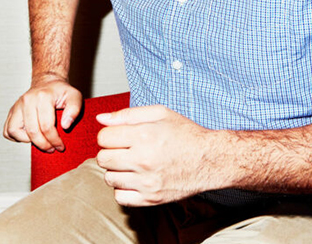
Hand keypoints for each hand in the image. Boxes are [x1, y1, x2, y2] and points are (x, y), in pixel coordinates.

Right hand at [3, 74, 82, 152]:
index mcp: (43, 96)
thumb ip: (74, 110)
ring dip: (27, 141)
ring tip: (40, 141)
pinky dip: (16, 137)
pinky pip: (7, 130)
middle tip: (52, 148)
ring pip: (14, 131)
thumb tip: (65, 126)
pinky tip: (29, 137)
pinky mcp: (11, 111)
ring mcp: (17, 105)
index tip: (60, 146)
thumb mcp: (75, 96)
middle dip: (43, 144)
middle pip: (32, 131)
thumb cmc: (61, 91)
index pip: (46, 126)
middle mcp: (27, 100)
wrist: (48, 83)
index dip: (54, 140)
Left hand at [96, 105, 214, 205]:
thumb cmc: (185, 133)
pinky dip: (122, 189)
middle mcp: (143, 160)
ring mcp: (146, 182)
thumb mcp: (160, 113)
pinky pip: (120, 197)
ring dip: (116, 170)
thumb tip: (101, 118)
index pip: (103, 138)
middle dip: (109, 151)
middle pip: (103, 159)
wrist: (210, 159)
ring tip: (131, 163)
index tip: (119, 135)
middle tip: (123, 149)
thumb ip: (127, 114)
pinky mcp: (151, 199)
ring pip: (109, 178)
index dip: (109, 134)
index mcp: (143, 136)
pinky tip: (134, 178)